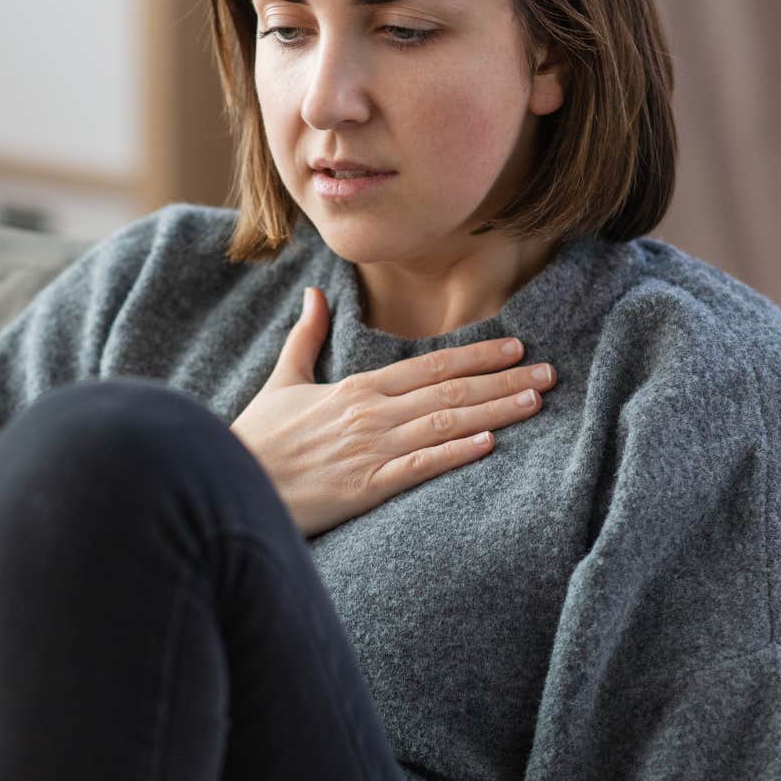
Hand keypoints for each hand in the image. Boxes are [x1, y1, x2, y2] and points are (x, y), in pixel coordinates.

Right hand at [230, 286, 557, 538]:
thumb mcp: (283, 381)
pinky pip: (418, 467)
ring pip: (445, 424)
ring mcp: (370, 450)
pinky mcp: (364, 487)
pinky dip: (454, 453)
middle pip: (450, 391)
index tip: (515, 346)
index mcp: (357, 389)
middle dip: (503, 380)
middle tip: (549, 372)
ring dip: (494, 410)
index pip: (429, 365)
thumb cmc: (257, 439)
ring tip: (535, 401)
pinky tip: (487, 443)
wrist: (232, 483)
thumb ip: (306, 337)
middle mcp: (371, 414)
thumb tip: (315, 294)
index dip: (476, 355)